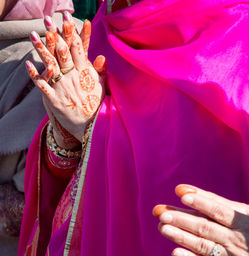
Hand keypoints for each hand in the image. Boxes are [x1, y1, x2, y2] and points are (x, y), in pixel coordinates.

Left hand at [25, 12, 106, 149]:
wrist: (92, 127)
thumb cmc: (98, 106)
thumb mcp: (103, 88)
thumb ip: (101, 72)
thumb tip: (100, 57)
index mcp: (86, 73)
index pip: (77, 48)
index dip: (71, 32)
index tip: (67, 19)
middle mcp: (73, 77)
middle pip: (62, 52)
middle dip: (55, 34)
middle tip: (48, 19)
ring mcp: (63, 87)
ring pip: (50, 64)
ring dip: (40, 48)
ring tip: (33, 34)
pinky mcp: (54, 99)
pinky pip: (42, 84)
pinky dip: (34, 74)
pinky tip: (27, 63)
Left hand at [153, 185, 248, 255]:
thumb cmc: (248, 227)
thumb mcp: (240, 212)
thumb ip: (212, 200)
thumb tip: (183, 189)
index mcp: (240, 221)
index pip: (219, 211)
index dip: (201, 203)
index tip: (182, 195)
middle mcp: (234, 239)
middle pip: (205, 228)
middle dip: (183, 220)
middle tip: (162, 213)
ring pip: (202, 246)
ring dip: (181, 237)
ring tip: (163, 228)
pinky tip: (175, 252)